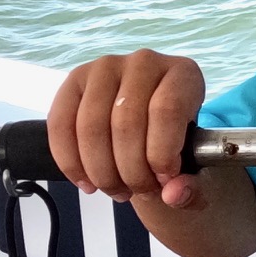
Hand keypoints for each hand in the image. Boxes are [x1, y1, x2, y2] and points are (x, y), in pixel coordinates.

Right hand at [47, 49, 208, 208]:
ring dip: (102, 172)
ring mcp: (104, 68)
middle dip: (131, 171)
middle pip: (125, 123)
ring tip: (117, 190)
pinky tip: (87, 183)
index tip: (163, 181)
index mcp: (183, 74)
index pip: (166, 111)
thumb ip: (190, 184)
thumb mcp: (194, 164)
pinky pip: (60, 125)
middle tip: (139, 192)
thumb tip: (172, 194)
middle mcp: (144, 62)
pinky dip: (71, 162)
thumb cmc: (175, 142)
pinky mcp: (74, 81)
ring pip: (91, 127)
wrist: (151, 128)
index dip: (161, 154)